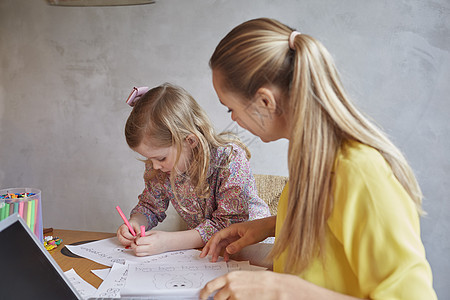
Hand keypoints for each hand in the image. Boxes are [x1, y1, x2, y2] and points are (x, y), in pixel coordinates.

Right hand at [116, 220, 140, 246]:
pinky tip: (133, 243)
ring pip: (123, 243)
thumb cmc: (133, 225)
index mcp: (123, 227)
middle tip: (135, 242)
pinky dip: (129, 244)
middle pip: (122, 239)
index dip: (130, 236)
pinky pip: (124, 244)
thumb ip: (138, 230)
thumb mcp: (136, 225)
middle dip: (129, 242)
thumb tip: (139, 237)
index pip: (124, 233)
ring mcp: (119, 237)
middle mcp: (119, 232)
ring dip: (129, 244)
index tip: (135, 238)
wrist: (131, 226)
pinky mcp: (121, 240)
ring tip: (135, 242)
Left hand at [131, 230, 169, 255]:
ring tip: (137, 244)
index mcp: (152, 240)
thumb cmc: (162, 236)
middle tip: (135, 241)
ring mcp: (150, 252)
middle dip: (133, 244)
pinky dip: (138, 251)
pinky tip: (140, 247)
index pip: (139, 241)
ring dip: (135, 248)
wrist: (169, 242)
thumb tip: (136, 236)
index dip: (136, 238)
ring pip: (137, 253)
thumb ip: (144, 234)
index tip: (138, 236)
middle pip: (137, 249)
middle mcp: (151, 247)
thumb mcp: (153, 232)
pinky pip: (140, 255)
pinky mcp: (150, 255)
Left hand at [199, 271, 358, 299]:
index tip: (202, 296)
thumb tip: (228, 288)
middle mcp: (231, 286)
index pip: (211, 285)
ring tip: (239, 299)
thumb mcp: (250, 278)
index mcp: (232, 276)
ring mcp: (236, 297)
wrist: (282, 289)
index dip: (204, 292)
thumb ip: (237, 282)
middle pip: (216, 298)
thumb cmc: (268, 282)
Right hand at [200, 216, 275, 261]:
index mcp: (232, 229)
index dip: (211, 245)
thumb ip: (238, 245)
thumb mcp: (249, 238)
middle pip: (217, 240)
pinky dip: (226, 252)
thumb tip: (227, 251)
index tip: (208, 253)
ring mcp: (234, 235)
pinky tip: (225, 259)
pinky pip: (229, 246)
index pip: (218, 236)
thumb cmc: (260, 229)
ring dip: (217, 251)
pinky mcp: (238, 239)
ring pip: (222, 244)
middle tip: (203, 256)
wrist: (268, 227)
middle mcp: (231, 232)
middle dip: (209, 248)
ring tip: (213, 260)